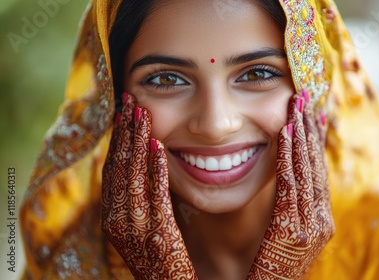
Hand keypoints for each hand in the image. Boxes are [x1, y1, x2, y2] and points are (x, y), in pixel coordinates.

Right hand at [101, 93, 197, 279]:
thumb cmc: (156, 257)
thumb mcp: (139, 227)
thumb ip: (137, 201)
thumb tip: (143, 166)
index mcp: (111, 217)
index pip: (111, 170)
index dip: (116, 140)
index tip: (122, 114)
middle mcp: (117, 220)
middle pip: (119, 167)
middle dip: (125, 132)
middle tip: (130, 102)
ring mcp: (135, 226)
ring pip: (132, 176)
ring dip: (138, 142)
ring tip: (143, 115)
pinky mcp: (158, 232)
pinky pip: (155, 194)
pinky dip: (155, 168)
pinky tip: (158, 146)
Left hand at [248, 91, 333, 278]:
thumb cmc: (270, 271)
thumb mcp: (286, 237)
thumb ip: (290, 211)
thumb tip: (288, 182)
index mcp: (321, 219)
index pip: (317, 171)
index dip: (313, 139)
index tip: (309, 112)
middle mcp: (322, 220)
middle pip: (316, 165)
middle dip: (310, 128)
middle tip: (304, 95)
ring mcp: (313, 226)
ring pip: (307, 170)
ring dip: (301, 134)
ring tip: (296, 104)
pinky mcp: (295, 231)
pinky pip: (291, 185)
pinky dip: (288, 157)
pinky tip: (283, 133)